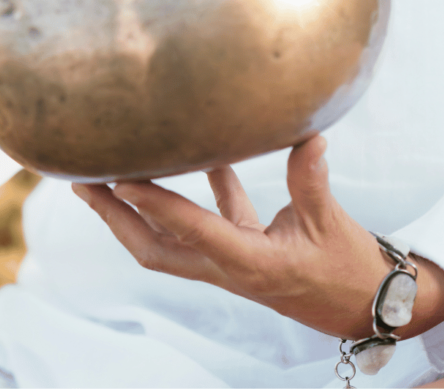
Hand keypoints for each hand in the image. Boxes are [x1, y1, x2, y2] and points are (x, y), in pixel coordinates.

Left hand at [73, 136, 443, 339]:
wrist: (362, 308)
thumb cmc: (348, 269)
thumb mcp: (330, 224)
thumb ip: (311, 180)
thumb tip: (307, 135)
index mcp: (249, 262)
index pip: (191, 231)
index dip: (155, 205)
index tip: (119, 180)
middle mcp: (225, 266)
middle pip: (151, 248)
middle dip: (113, 218)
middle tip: (81, 183)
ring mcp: (224, 263)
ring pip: (165, 240)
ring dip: (133, 211)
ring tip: (102, 177)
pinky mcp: (235, 254)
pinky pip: (202, 224)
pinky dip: (191, 196)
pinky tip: (197, 155)